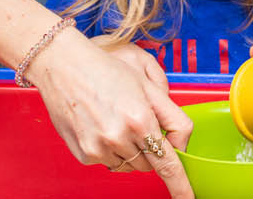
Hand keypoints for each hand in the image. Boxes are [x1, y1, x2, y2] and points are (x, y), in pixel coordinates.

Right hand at [28, 29, 193, 193]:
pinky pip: (109, 163)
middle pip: (149, 164)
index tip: (188, 198)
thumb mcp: (148, 86)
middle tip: (136, 121)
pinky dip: (110, 151)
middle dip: (149, 148)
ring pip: (129, 166)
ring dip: (129, 150)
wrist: (64, 67)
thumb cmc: (105, 71)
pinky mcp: (85, 155)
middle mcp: (119, 138)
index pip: (167, 163)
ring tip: (115, 119)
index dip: (180, 184)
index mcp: (140, 119)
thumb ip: (173, 118)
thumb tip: (180, 146)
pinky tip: (102, 126)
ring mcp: (99, 149)